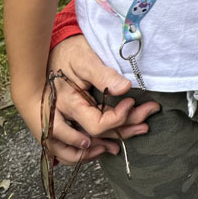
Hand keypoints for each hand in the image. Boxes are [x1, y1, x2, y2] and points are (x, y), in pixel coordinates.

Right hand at [44, 35, 159, 162]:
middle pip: (96, 136)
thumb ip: (103, 75)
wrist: (49, 48)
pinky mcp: (61, 121)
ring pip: (82, 147)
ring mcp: (60, 122)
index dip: (119, 118)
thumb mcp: (86, 59)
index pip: (96, 125)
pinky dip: (88, 150)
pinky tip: (106, 147)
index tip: (132, 102)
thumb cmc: (68, 51)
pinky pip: (69, 147)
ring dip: (109, 143)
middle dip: (125, 127)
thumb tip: (124, 88)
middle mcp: (62, 118)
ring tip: (136, 133)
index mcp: (68, 104)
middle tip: (148, 116)